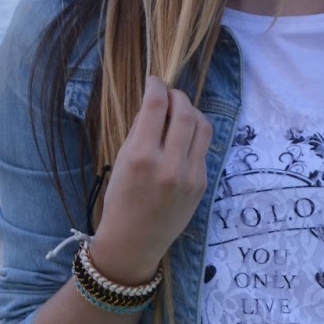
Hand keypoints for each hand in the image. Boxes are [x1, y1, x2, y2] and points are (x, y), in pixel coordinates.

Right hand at [93, 75, 213, 281]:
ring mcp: (189, 175)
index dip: (157, 86)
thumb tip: (155, 103)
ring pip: (202, 126)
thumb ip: (140, 131)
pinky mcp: (201, 184)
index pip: (156, 106)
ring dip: (192, 111)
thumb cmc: (120, 201)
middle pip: (185, 112)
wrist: (134, 242)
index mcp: (141, 157)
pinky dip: (195, 134)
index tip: (154, 81)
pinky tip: (183, 136)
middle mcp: (169, 165)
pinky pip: (203, 148)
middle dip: (177, 96)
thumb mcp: (121, 162)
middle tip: (168, 94)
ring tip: (180, 111)